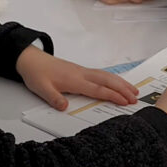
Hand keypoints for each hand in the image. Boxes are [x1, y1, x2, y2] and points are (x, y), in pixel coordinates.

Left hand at [15, 46, 138, 110]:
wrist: (31, 60)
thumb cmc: (37, 73)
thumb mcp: (41, 89)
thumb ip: (54, 98)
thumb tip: (65, 107)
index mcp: (74, 79)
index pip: (97, 89)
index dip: (112, 95)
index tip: (125, 102)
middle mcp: (81, 74)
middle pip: (107, 80)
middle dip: (123, 89)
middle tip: (136, 98)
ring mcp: (82, 71)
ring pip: (106, 76)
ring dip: (120, 83)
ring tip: (133, 91)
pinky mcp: (80, 71)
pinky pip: (101, 74)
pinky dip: (112, 79)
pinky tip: (117, 83)